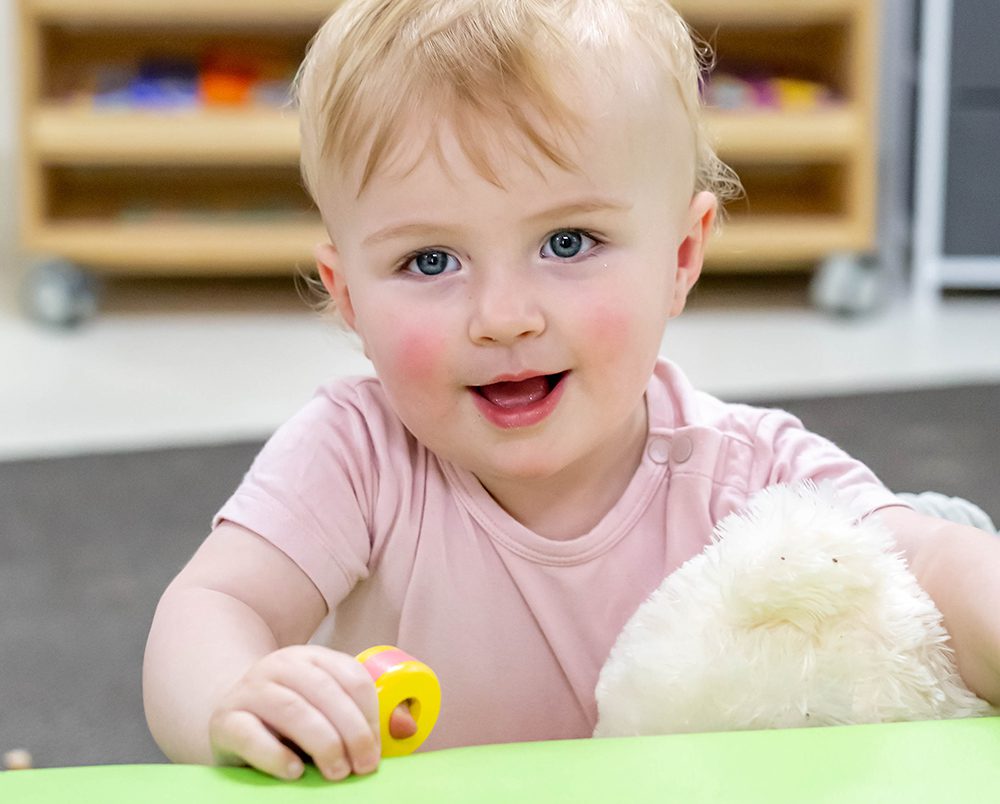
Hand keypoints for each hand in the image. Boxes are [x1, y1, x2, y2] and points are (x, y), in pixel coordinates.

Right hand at [209, 645, 383, 780]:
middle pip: (326, 692)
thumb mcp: (327, 710)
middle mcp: (280, 666)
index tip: (376, 750)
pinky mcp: (225, 720)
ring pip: (293, 710)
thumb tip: (407, 728)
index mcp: (311, 657)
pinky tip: (295, 772)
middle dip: (352, 732)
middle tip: (362, 767)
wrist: (229, 721)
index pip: (352, 677)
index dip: (370, 715)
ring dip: (323, 744)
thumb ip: (362, 717)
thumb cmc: (290, 721)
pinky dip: (276, 756)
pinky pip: (251, 735)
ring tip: (336, 772)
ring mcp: (249, 690)